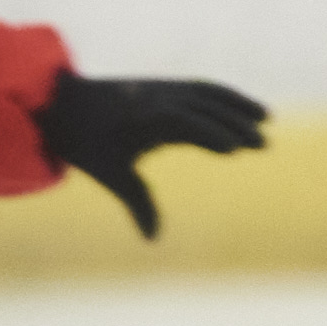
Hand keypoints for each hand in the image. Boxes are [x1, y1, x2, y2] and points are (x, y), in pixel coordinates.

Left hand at [34, 71, 270, 239]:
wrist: (60, 103)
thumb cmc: (85, 142)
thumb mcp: (111, 175)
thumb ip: (138, 203)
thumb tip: (153, 239)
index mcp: (144, 118)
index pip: (186, 122)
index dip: (212, 134)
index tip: (236, 149)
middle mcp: (157, 98)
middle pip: (204, 107)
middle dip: (234, 123)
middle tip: (264, 144)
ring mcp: (163, 88)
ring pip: (208, 93)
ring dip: (238, 104)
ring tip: (266, 119)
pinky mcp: (166, 86)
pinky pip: (203, 88)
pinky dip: (227, 96)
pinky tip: (245, 108)